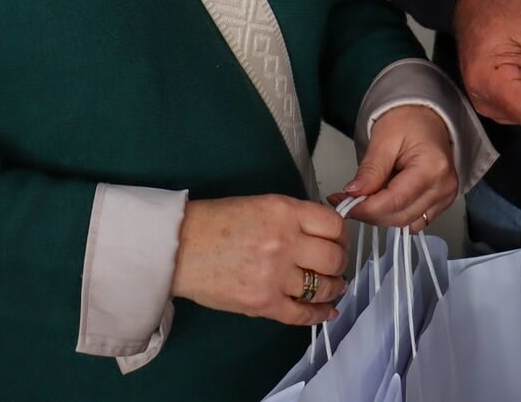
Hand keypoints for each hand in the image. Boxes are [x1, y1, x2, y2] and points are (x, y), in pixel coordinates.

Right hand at [170, 195, 347, 326]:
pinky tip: (328, 312)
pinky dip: (320, 315)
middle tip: (335, 266)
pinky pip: (303, 314)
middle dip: (339, 263)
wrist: (179, 248)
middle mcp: (284, 242)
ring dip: (333, 288)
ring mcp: (275, 275)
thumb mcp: (261, 204)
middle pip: (334, 258)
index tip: (338, 242)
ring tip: (333, 287)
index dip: (341, 236)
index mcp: (284, 211)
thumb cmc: (215, 222)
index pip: (333, 225)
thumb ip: (294, 217)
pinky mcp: (263, 304)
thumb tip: (323, 234)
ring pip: (323, 287)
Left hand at [331, 104, 457, 228]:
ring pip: (406, 223)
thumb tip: (353, 194)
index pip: (395, 200)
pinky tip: (383, 199)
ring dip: (381, 215)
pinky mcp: (441, 203)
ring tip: (365, 197)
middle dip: (370, 213)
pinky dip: (394, 214)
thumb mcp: (383, 139)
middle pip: (400, 216)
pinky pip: (414, 220)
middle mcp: (444, 187)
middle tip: (347, 202)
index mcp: (432, 167)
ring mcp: (445, 197)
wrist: (425, 118)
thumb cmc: (407, 122)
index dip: (366, 208)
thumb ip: (370, 170)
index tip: (344, 205)